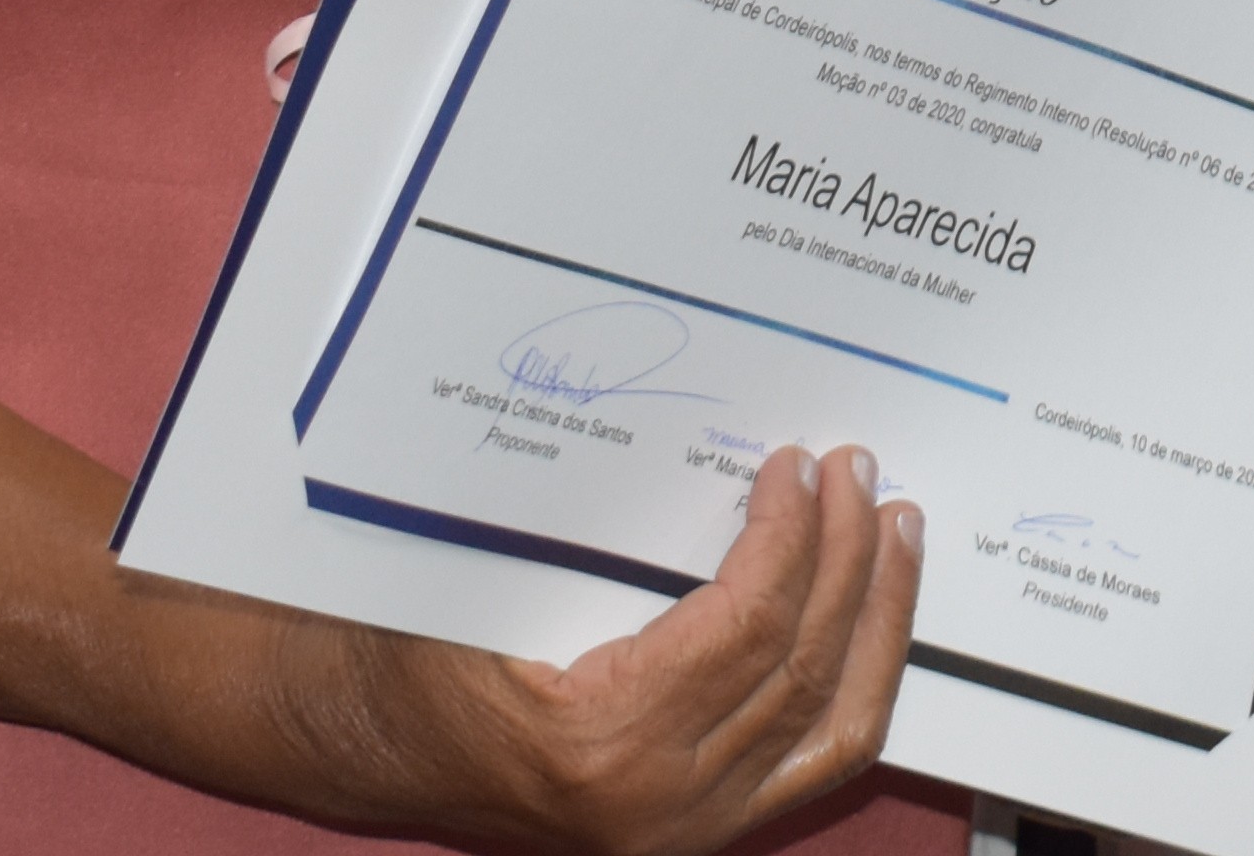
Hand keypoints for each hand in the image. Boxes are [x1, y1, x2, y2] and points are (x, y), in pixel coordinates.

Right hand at [266, 443, 922, 854]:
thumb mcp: (480, 582)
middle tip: (860, 472)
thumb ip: (588, 533)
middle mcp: (659, 807)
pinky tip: (875, 618)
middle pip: (799, 670)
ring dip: (877, 620)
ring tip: (896, 531)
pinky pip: (812, 762)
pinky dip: (855, 683)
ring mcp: (688, 829)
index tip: (799, 466)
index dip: (788, 539)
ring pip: (830, 727)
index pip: (743, 630)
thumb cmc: (407, 651)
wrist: (358, 743)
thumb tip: (705, 437)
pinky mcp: (701, 828)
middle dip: (847, 560)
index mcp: (602, 746)